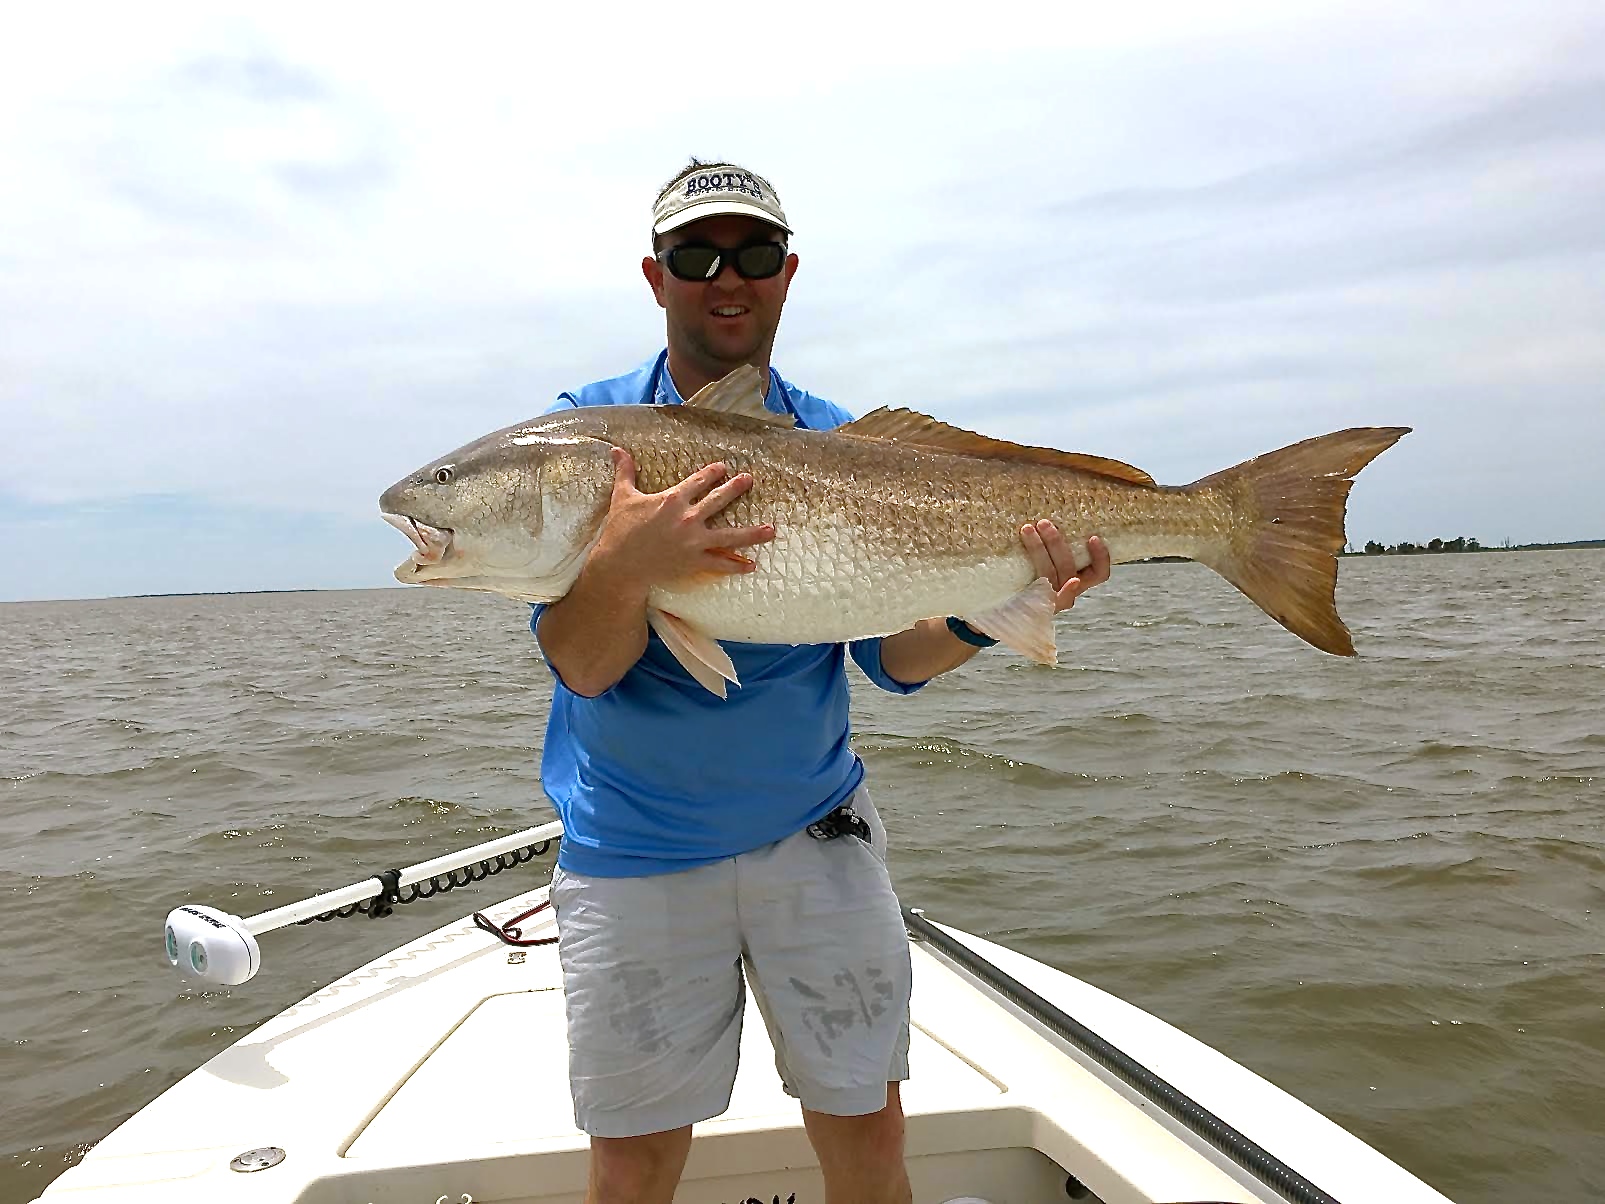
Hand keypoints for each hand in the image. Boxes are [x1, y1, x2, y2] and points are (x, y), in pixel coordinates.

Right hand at [591, 447, 775, 591]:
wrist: (619, 564)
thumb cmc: (620, 530)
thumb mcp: (622, 497)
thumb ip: (625, 472)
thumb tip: (616, 450)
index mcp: (672, 500)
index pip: (698, 481)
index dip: (712, 473)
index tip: (723, 468)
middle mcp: (688, 518)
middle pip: (718, 500)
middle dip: (736, 489)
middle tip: (749, 480)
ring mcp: (694, 542)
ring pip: (729, 536)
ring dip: (752, 533)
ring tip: (771, 530)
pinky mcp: (693, 562)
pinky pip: (719, 564)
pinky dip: (736, 566)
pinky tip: (752, 565)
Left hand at [1019, 524, 1109, 612]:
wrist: (1012, 608)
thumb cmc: (1032, 575)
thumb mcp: (1050, 558)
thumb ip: (1055, 545)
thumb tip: (1052, 513)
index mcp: (1078, 580)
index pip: (1099, 573)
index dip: (1101, 557)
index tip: (1093, 537)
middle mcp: (1069, 591)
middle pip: (1068, 568)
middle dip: (1055, 543)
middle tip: (1043, 523)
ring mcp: (1052, 599)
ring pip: (1050, 573)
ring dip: (1039, 549)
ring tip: (1027, 530)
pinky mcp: (1036, 604)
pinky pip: (1042, 596)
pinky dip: (1051, 590)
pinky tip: (1044, 581)